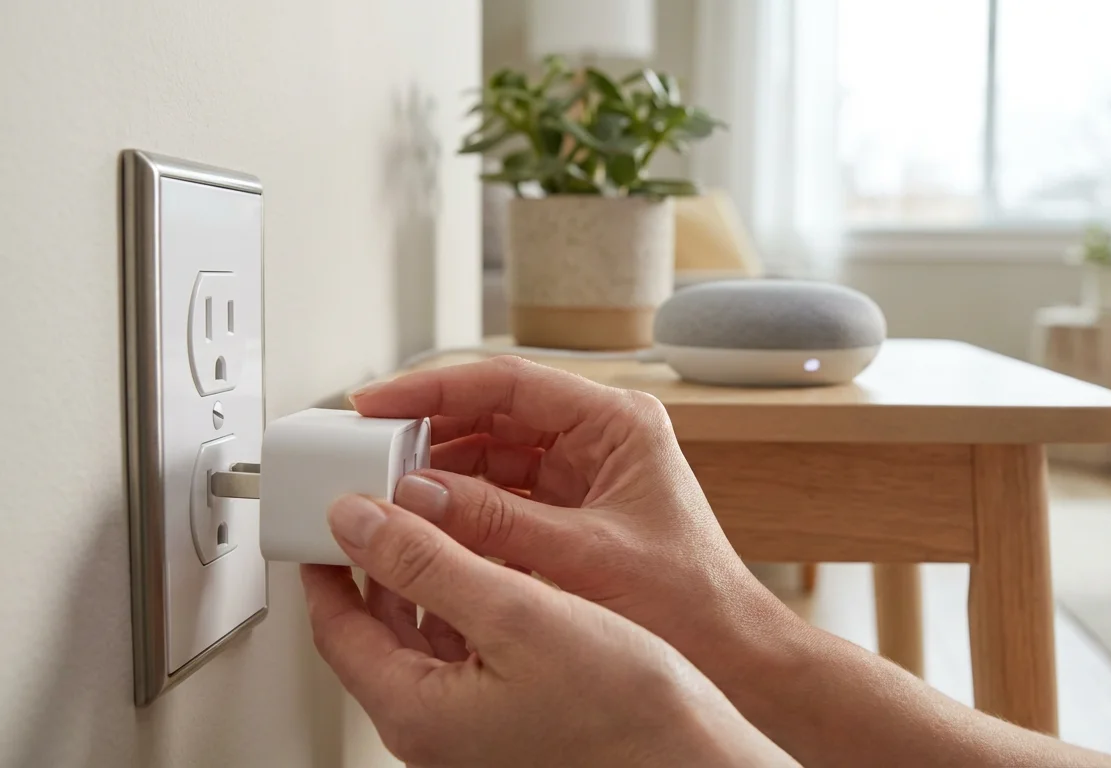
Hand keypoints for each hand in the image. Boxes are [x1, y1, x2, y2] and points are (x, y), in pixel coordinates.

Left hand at [302, 493, 793, 766]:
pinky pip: (466, 656)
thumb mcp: (517, 615)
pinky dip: (467, 607)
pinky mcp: (509, 723)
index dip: (330, 560)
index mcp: (416, 711)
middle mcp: (433, 730)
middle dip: (376, 565)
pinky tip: (500, 573)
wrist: (693, 763)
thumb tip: (357, 522)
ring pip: (422, 642)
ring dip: (424, 581)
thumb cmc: (625, 713)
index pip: (335, 626)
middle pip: (374, 634)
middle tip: (386, 507)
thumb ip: (429, 563)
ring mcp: (471, 732)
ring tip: (443, 524)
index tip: (335, 511)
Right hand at [349, 356, 804, 690]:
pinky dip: (461, 507)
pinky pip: (501, 495)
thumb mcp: (583, 556)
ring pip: (491, 455)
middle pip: (493, 414)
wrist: (727, 652)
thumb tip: (416, 493)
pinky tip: (425, 521)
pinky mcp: (571, 512)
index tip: (378, 403)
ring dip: (439, 471)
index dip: (434, 388)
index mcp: (617, 424)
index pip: (509, 383)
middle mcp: (599, 439)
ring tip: (387, 488)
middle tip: (369, 449)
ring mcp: (583, 475)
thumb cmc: (688, 600)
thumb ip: (495, 521)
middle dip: (429, 431)